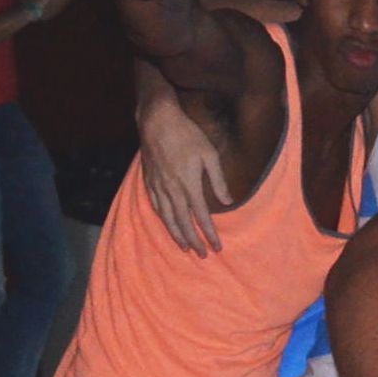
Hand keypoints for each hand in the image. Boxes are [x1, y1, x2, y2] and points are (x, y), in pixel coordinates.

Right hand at [138, 94, 231, 255]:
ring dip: (177, 234)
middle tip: (202, 255)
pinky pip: (156, 207)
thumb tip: (228, 201)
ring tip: (185, 247)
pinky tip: (168, 225)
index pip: (201, 217)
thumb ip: (219, 180)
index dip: (209, 234)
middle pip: (183, 222)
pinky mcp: (149, 182)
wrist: (157, 121)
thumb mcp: (210, 155)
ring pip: (168, 218)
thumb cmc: (188, 136)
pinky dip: (163, 220)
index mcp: (189, 185)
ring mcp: (158, 187)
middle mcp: (172, 190)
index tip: (217, 247)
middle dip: (193, 241)